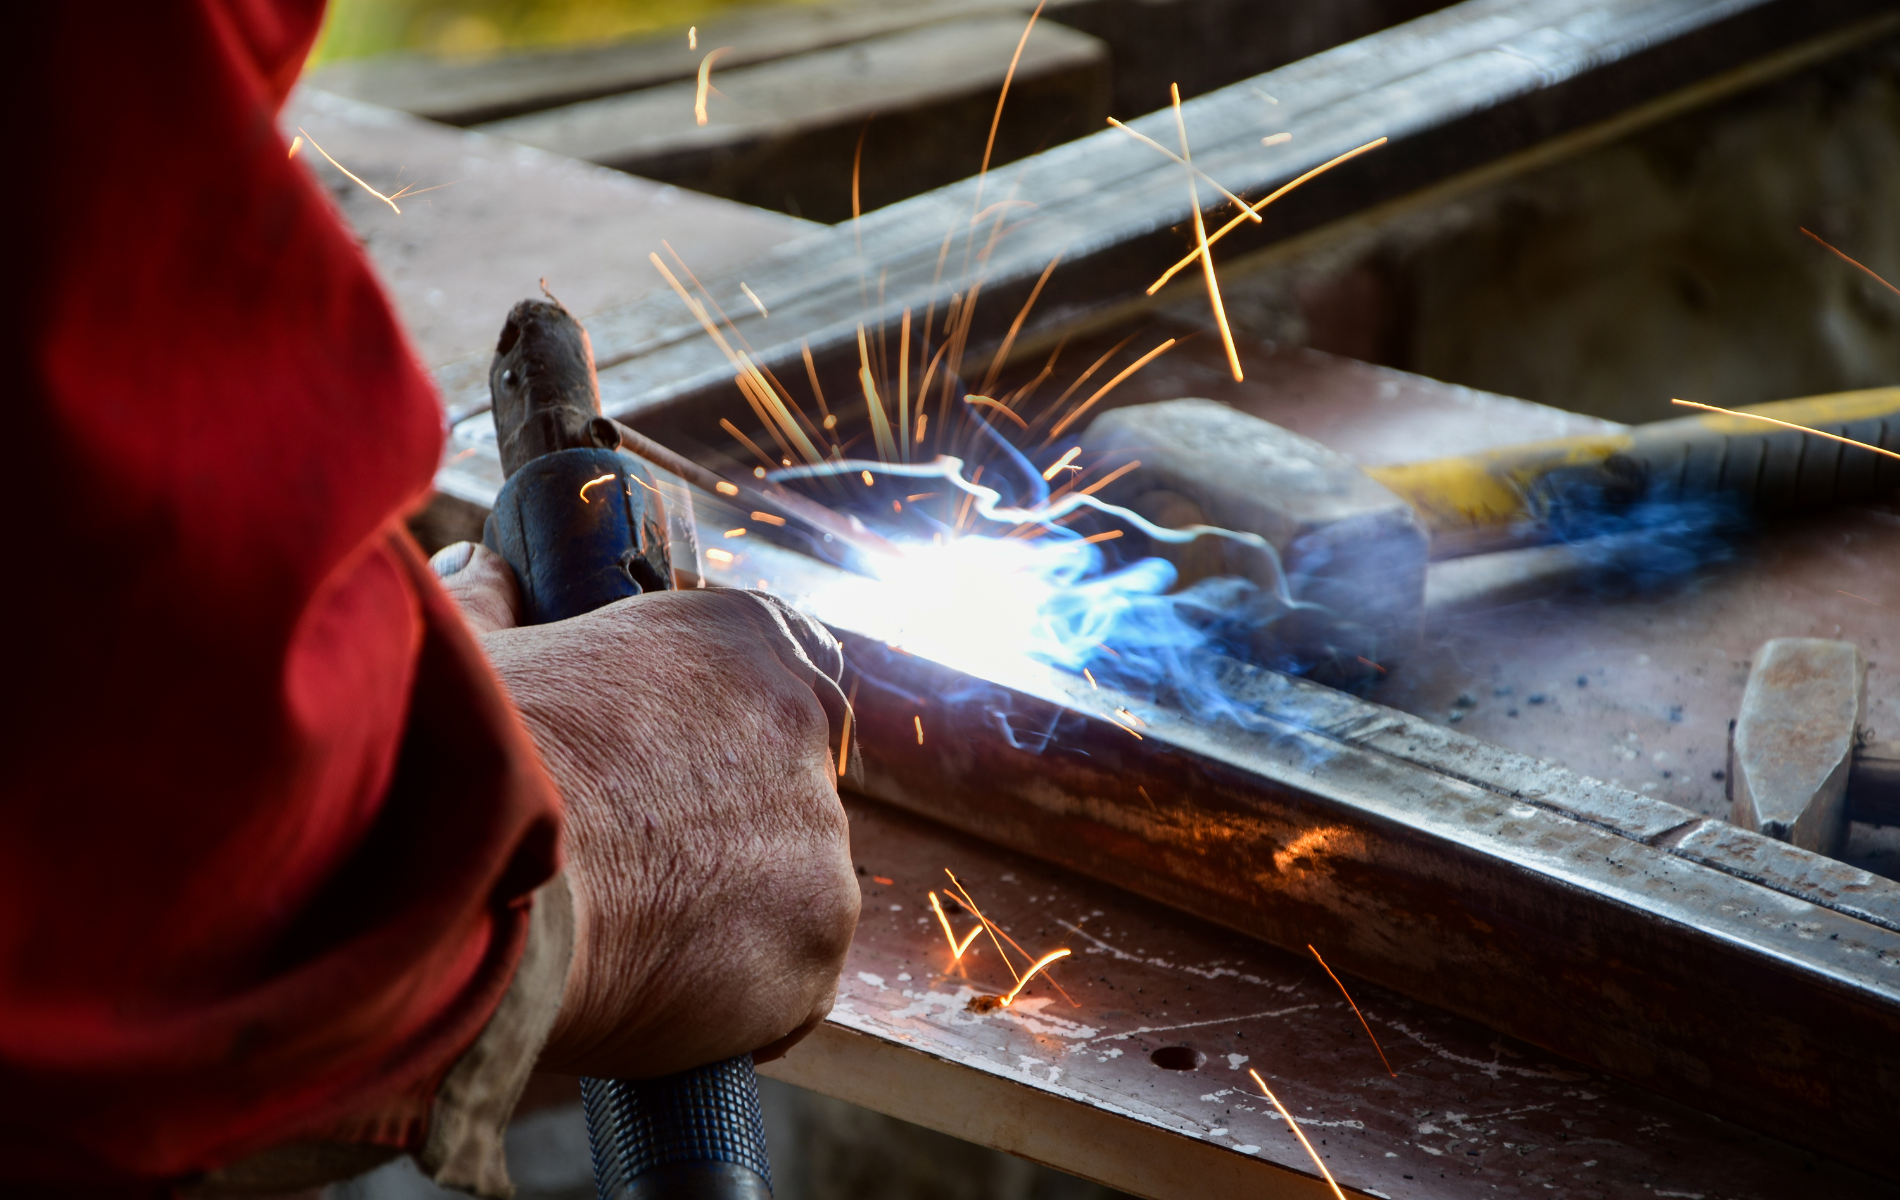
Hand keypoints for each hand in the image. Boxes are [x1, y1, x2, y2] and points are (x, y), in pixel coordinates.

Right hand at [429, 542, 858, 1076]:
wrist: (465, 870)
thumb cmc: (460, 752)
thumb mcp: (474, 647)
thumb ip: (496, 600)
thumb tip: (482, 565)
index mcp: (736, 635)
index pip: (779, 672)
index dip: (728, 733)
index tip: (677, 777)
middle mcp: (801, 723)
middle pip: (784, 791)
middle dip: (721, 834)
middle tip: (631, 871)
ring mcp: (820, 835)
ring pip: (787, 891)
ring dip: (724, 920)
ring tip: (624, 942)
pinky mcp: (817, 939)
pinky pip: (790, 985)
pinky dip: (735, 1004)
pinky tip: (655, 999)